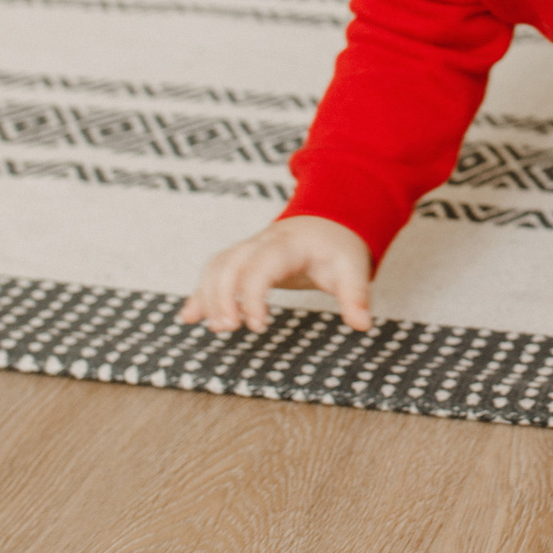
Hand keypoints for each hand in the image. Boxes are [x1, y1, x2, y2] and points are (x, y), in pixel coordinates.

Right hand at [177, 215, 372, 333]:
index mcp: (288, 245)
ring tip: (218, 328)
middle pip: (228, 263)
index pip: (260, 267)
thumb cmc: (338, 249)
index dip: (252, 296)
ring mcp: (248, 250)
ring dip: (208, 296)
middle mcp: (262, 244)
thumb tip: (362, 325)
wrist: (328, 223)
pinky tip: (190, 317)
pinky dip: (201, 294)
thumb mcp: (353, 269)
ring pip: (216, 266)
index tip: (258, 326)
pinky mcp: (242, 261)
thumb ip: (356, 296)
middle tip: (230, 329)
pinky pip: (214, 272)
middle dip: (221, 296)